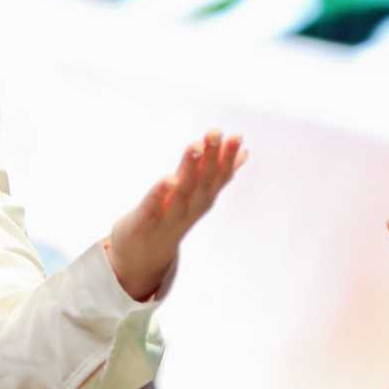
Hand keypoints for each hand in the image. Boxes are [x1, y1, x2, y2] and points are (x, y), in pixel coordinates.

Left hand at [106, 132, 246, 300]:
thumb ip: (217, 173)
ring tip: (194, 146)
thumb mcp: (197, 194)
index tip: (237, 136)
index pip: (218, 177)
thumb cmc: (171, 217)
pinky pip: (153, 206)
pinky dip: (160, 193)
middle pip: (203, 181)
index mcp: (202, 199)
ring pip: (182, 191)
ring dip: (189, 168)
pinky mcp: (145, 221)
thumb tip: (245, 153)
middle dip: (211, 157)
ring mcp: (168, 216)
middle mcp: (190, 208)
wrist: (142, 255)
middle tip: (215, 133)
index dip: (228, 158)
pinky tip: (166, 178)